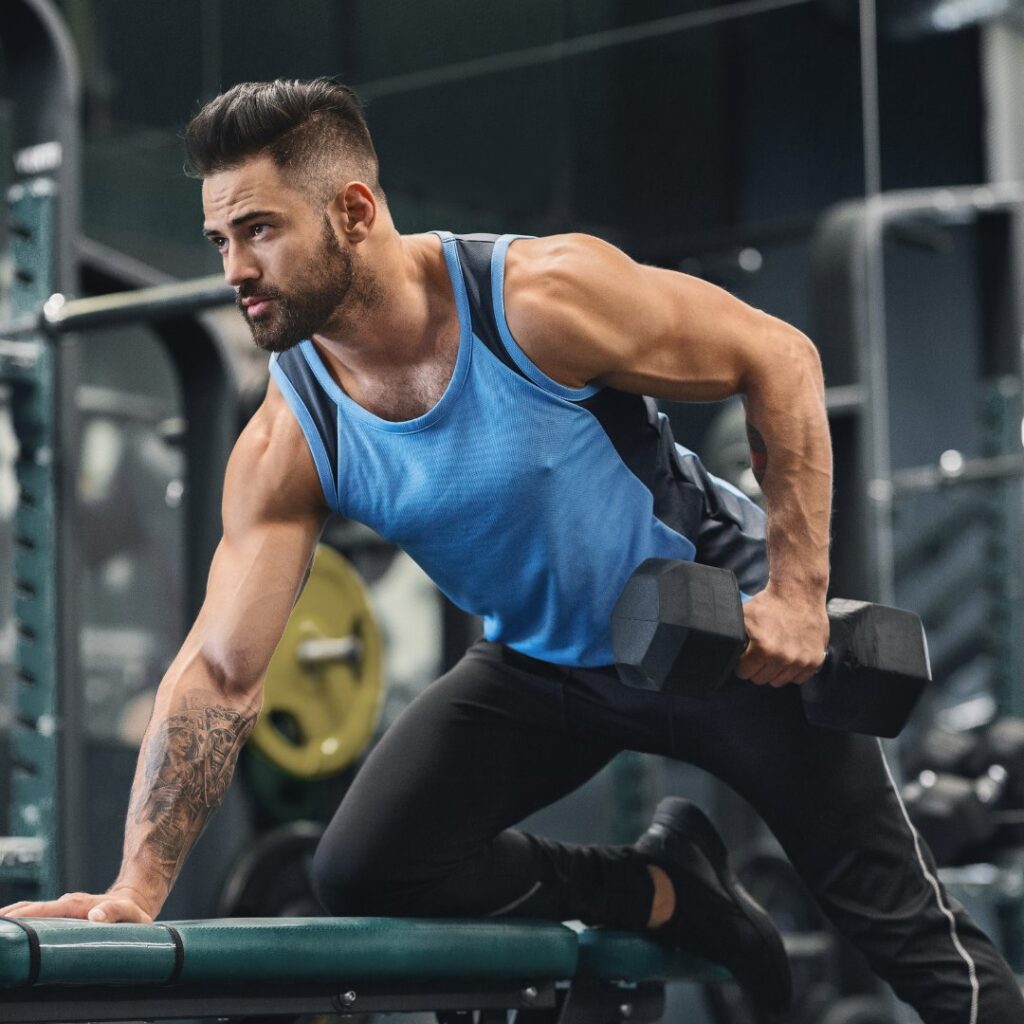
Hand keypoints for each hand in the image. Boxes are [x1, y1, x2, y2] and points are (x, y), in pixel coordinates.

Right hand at [0, 887, 155, 923]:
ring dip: (12, 919)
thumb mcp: (130, 913)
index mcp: (77, 905)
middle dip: (10, 917)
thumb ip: (115, 912)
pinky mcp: (61, 915)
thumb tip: (94, 916)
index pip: (45, 910)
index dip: (24, 916)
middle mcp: (65, 904)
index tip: (6, 922)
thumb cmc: (132, 912)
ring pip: (30, 912)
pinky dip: (20, 921)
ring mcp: (62, 909)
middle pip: (31, 910)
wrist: (134, 901)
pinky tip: (9, 931)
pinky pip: (37, 917)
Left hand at [736, 586, 828, 686]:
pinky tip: (788, 657)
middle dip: (757, 668)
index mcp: (763, 649)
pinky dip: (792, 671)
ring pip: (779, 681)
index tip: (745, 657)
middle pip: (761, 679)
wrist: (798, 593)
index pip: (744, 673)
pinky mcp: (815, 660)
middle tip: (759, 654)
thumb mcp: (743, 616)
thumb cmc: (769, 603)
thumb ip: (734, 636)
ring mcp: (801, 661)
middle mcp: (783, 658)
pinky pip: (799, 679)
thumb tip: (724, 650)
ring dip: (774, 671)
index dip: (742, 664)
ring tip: (774, 654)